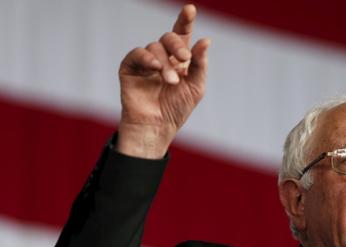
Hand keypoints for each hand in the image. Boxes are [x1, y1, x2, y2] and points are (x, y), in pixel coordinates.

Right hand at [116, 4, 209, 158]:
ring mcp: (146, 62)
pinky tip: (155, 68)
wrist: (157, 127)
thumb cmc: (177, 109)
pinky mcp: (130, 68)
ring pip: (155, 47)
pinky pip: (137, 54)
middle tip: (185, 58)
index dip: (185, 21)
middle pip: (169, 38)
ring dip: (165, 63)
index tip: (190, 9)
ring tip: (171, 82)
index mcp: (179, 60)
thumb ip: (199, 64)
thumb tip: (205, 40)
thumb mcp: (196, 86)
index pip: (182, 35)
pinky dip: (147, 58)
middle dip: (178, 45)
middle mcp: (162, 57)